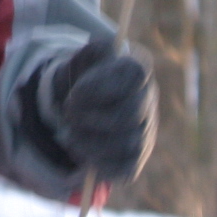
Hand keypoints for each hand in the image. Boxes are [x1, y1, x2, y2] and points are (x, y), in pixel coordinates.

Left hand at [47, 40, 156, 183]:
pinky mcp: (137, 159)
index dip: (102, 86)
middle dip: (91, 116)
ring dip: (90, 142)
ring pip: (128, 145)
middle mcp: (149, 100)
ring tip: (70, 133)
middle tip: (68, 112)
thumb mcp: (87, 54)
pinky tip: (81, 150)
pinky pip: (125, 170)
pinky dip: (98, 164)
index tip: (74, 93)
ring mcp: (146, 131)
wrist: (84, 100)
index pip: (136, 75)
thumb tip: (103, 46)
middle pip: (131, 113)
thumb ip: (94, 47)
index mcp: (138, 70)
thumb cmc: (88, 75)